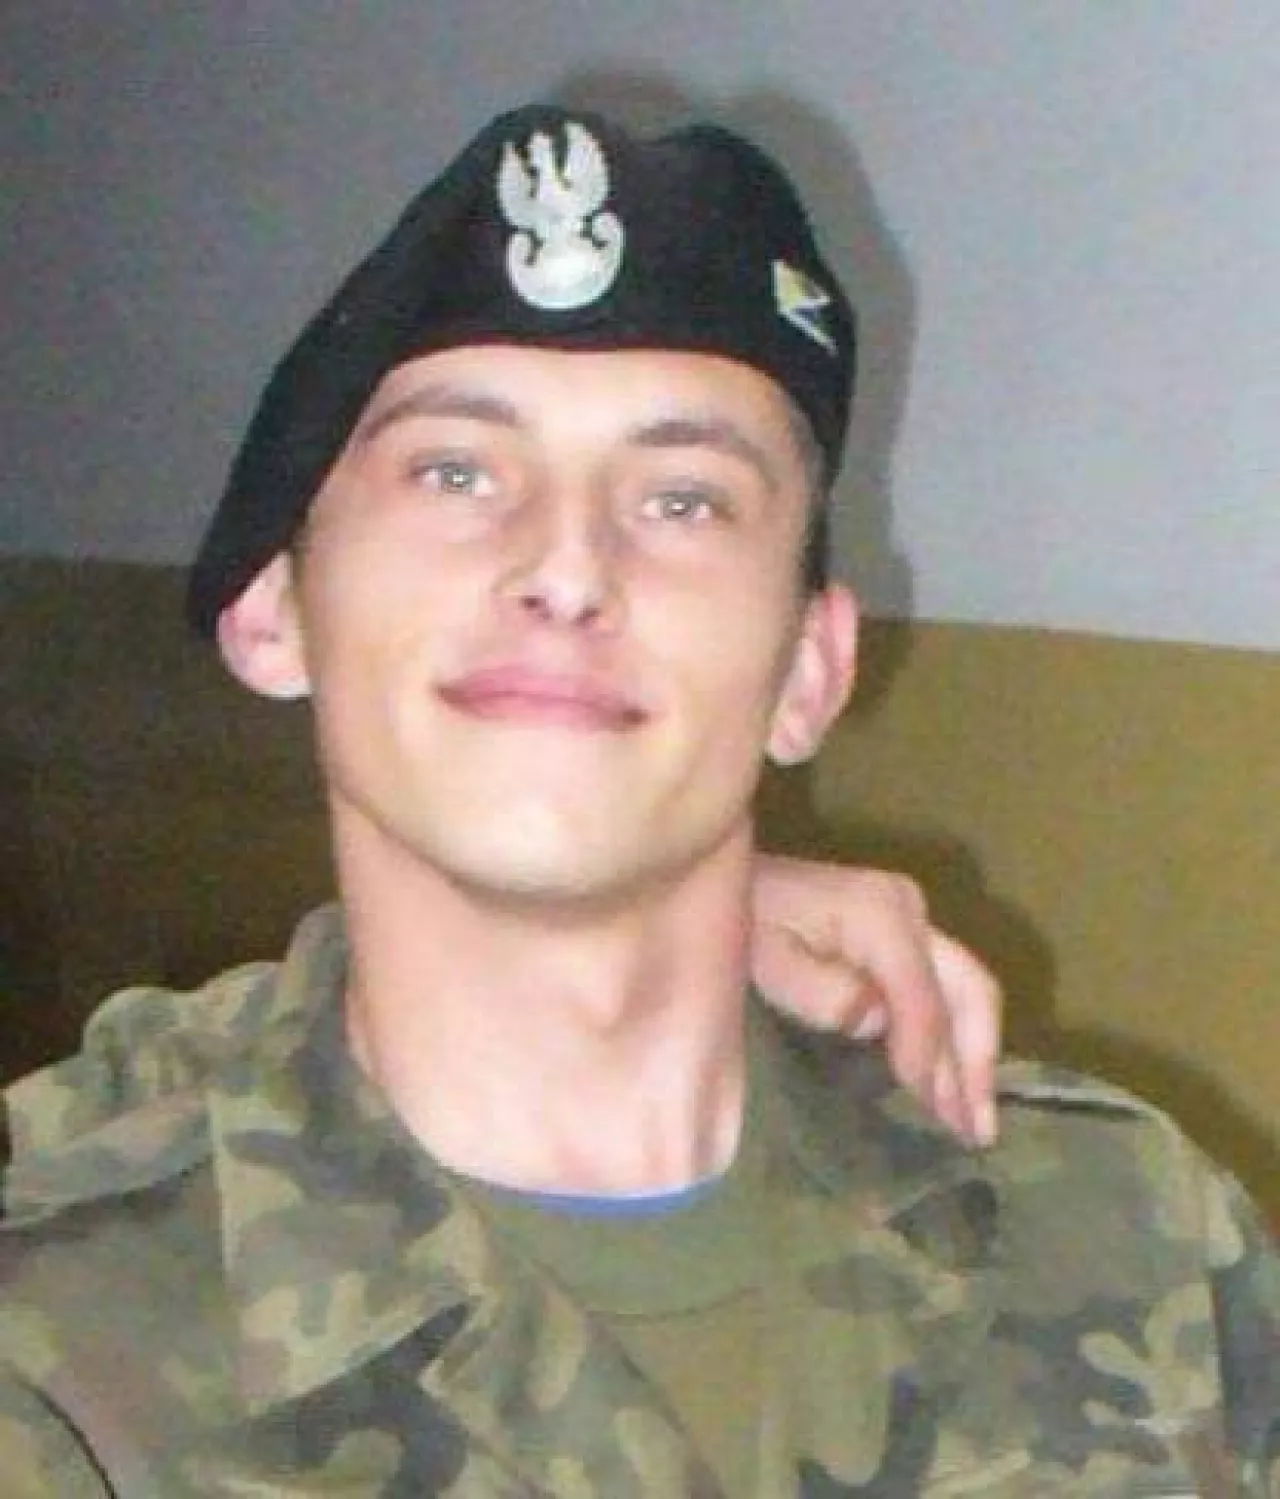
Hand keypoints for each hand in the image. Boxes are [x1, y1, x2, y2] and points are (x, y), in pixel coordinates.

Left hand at [749, 854, 1000, 1145]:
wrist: (731, 885)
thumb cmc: (744, 927)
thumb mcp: (768, 961)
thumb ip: (822, 992)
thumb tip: (876, 1020)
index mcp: (882, 914)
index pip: (924, 1000)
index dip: (928, 1060)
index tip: (930, 1114)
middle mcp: (912, 911)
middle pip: (970, 992)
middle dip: (977, 1066)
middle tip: (978, 1134)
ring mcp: (914, 921)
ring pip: (967, 994)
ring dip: (973, 1061)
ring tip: (975, 1127)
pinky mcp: (906, 937)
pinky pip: (945, 991)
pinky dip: (954, 1041)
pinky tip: (952, 1087)